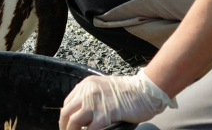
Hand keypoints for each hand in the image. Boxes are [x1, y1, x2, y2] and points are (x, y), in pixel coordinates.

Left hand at [59, 70, 177, 129]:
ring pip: (74, 122)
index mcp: (87, 85)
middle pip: (67, 113)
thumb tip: (84, 114)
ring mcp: (96, 103)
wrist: (146, 91)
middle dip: (65, 127)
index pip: (68, 103)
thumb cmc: (130, 91)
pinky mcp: (106, 114)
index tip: (67, 126)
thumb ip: (92, 97)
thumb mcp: (105, 88)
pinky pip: (90, 129)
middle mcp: (88, 92)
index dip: (66, 117)